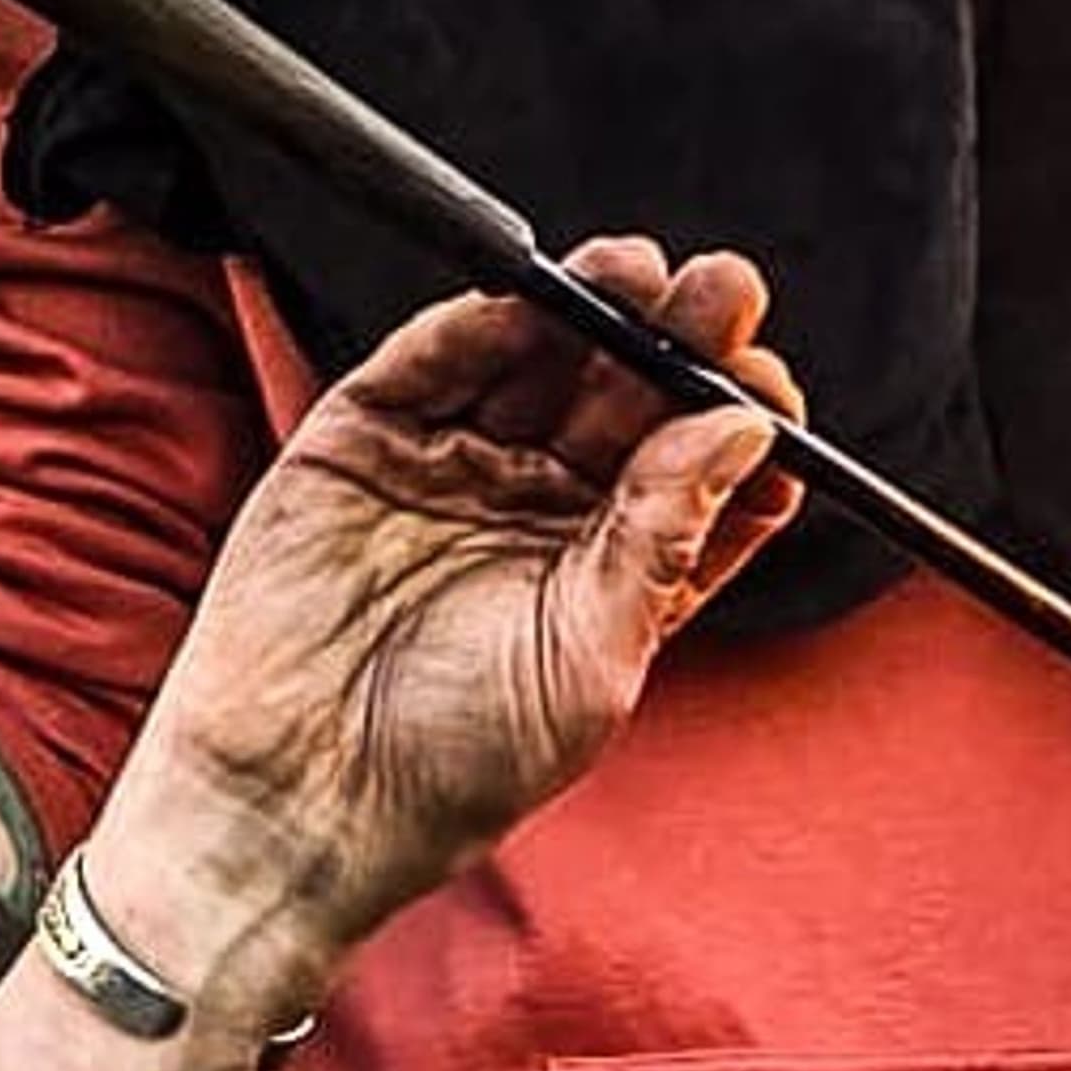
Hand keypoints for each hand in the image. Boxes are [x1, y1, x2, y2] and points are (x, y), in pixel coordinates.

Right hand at [89, 240, 802, 1026]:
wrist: (299, 798)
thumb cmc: (457, 764)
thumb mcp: (592, 656)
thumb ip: (661, 538)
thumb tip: (744, 428)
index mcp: (616, 573)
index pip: (699, 476)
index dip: (740, 422)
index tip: (770, 385)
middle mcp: (542, 513)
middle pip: (628, 402)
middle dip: (678, 341)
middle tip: (724, 290)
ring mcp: (453, 472)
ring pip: (536, 365)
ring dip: (588, 312)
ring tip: (636, 271)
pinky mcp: (362, 446)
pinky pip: (428, 365)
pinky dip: (476, 326)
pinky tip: (526, 300)